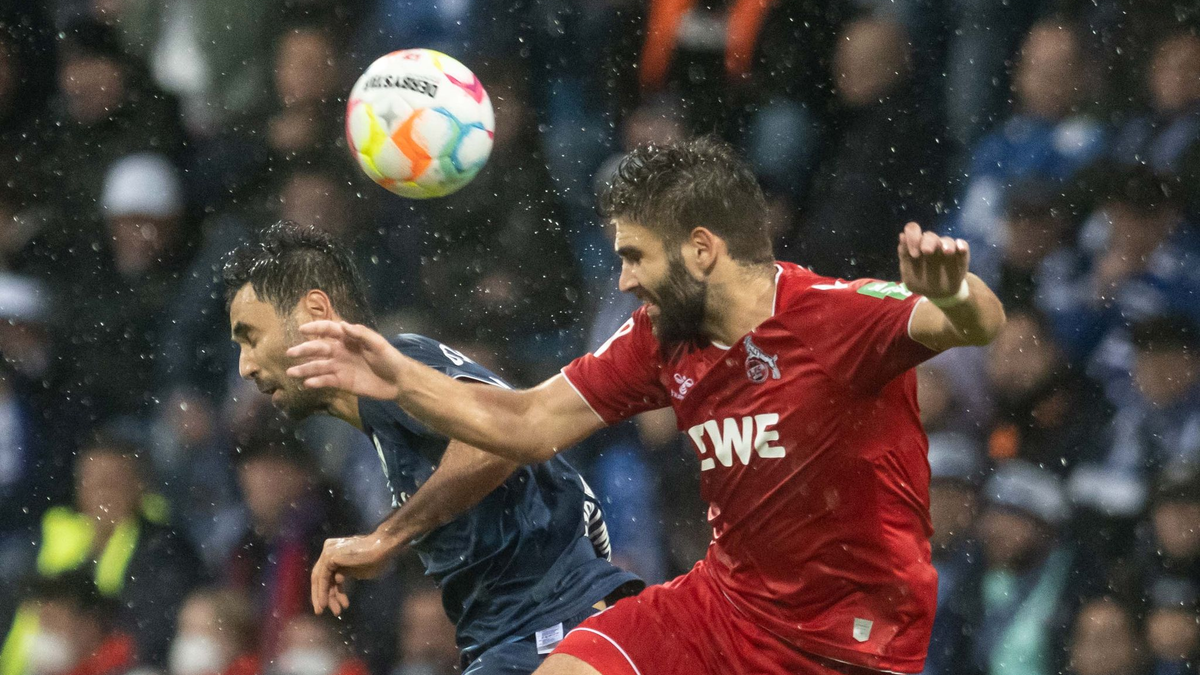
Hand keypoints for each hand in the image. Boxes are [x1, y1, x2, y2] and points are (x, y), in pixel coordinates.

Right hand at [286, 321, 402, 399]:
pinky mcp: (342, 382)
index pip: (329, 330)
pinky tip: (307, 384)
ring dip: (304, 368)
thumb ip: (361, 334)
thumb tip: (343, 325)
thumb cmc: (390, 358)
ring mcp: (340, 367)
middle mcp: (340, 351)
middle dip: (304, 350)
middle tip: (290, 353)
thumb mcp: (378, 344)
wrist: (398, 381)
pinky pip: (326, 381)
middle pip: (318, 349)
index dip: (316, 328)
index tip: (302, 329)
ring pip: (318, 366)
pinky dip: (316, 382)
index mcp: (348, 339)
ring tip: (291, 372)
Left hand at [311, 533, 396, 615]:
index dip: (326, 592)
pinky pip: (322, 577)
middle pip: (320, 577)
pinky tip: (327, 603)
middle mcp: (328, 550)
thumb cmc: (376, 560)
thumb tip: (337, 581)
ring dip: (325, 597)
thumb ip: (345, 575)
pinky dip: (323, 591)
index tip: (332, 606)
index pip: (325, 575)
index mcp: (335, 553)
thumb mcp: (357, 571)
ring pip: (320, 579)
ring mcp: (328, 552)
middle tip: (324, 612)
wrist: (382, 548)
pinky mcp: (329, 556)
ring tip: (335, 612)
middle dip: (323, 596)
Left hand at [898, 222, 969, 298]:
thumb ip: (904, 256)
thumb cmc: (921, 281)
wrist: (938, 295)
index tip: (914, 254)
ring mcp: (946, 249)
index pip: (913, 230)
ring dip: (946, 244)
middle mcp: (932, 245)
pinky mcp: (960, 256)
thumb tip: (902, 236)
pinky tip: (960, 248)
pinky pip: (963, 247)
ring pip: (947, 240)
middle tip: (926, 252)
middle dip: (927, 242)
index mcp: (917, 246)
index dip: (912, 236)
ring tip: (947, 251)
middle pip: (930, 236)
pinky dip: (962, 246)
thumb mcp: (909, 274)